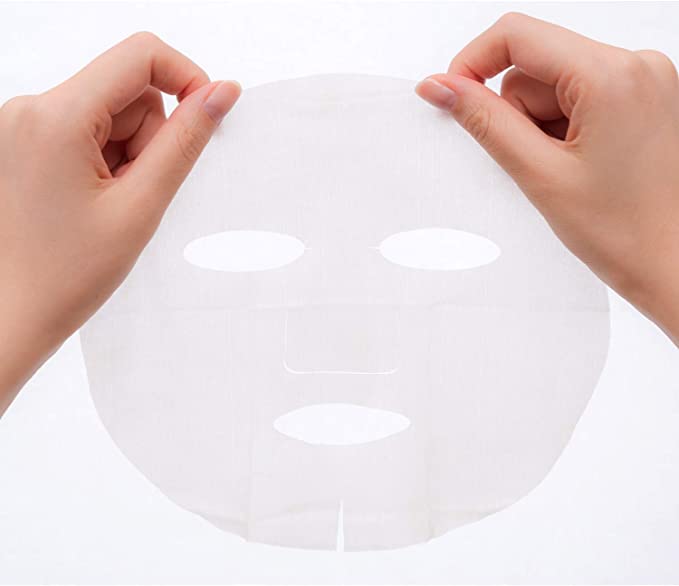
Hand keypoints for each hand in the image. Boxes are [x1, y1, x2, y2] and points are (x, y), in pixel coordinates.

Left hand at [0, 32, 239, 414]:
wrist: (12, 314)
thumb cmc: (65, 274)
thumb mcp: (141, 205)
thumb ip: (185, 142)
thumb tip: (221, 93)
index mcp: (55, 117)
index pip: (140, 55)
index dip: (187, 79)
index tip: (206, 118)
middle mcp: (31, 109)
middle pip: (128, 90)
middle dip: (150, 137)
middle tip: (135, 192)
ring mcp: (25, 124)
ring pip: (112, 113)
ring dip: (129, 154)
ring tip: (111, 202)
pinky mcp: (28, 141)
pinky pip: (90, 130)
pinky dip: (108, 160)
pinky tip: (95, 199)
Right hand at [416, 13, 678, 344]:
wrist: (673, 266)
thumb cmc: (625, 232)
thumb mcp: (539, 173)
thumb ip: (484, 121)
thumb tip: (442, 87)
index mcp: (613, 76)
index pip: (517, 35)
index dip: (472, 64)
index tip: (452, 98)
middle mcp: (637, 65)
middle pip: (536, 65)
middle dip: (518, 113)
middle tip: (538, 163)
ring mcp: (644, 80)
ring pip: (555, 83)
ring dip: (542, 124)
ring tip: (566, 169)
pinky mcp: (643, 97)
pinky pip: (580, 95)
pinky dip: (564, 127)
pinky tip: (580, 163)